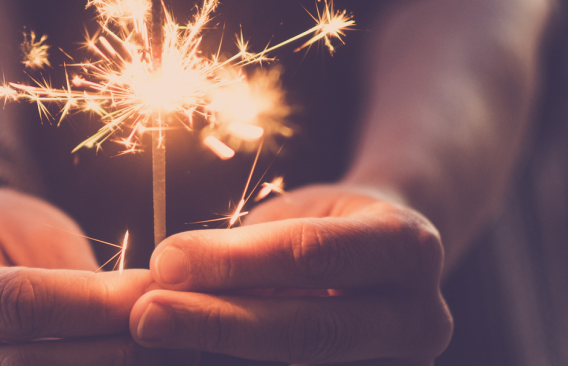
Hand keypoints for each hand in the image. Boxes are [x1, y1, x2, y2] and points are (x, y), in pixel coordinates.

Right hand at [0, 181, 159, 364]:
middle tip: (167, 327)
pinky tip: (127, 359)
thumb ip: (77, 278)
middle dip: (108, 348)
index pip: (18, 305)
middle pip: (27, 364)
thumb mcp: (32, 232)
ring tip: (154, 349)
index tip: (150, 291)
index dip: (92, 304)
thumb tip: (144, 310)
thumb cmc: (0, 237)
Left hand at [129, 184, 452, 364]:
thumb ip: (246, 249)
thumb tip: (164, 276)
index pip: (311, 255)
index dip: (234, 261)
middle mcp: (421, 317)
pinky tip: (190, 359)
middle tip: (146, 316)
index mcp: (407, 247)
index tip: (164, 261)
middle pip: (308, 331)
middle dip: (218, 324)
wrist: (392, 264)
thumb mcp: (297, 216)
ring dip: (221, 355)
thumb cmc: (330, 229)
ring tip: (159, 338)